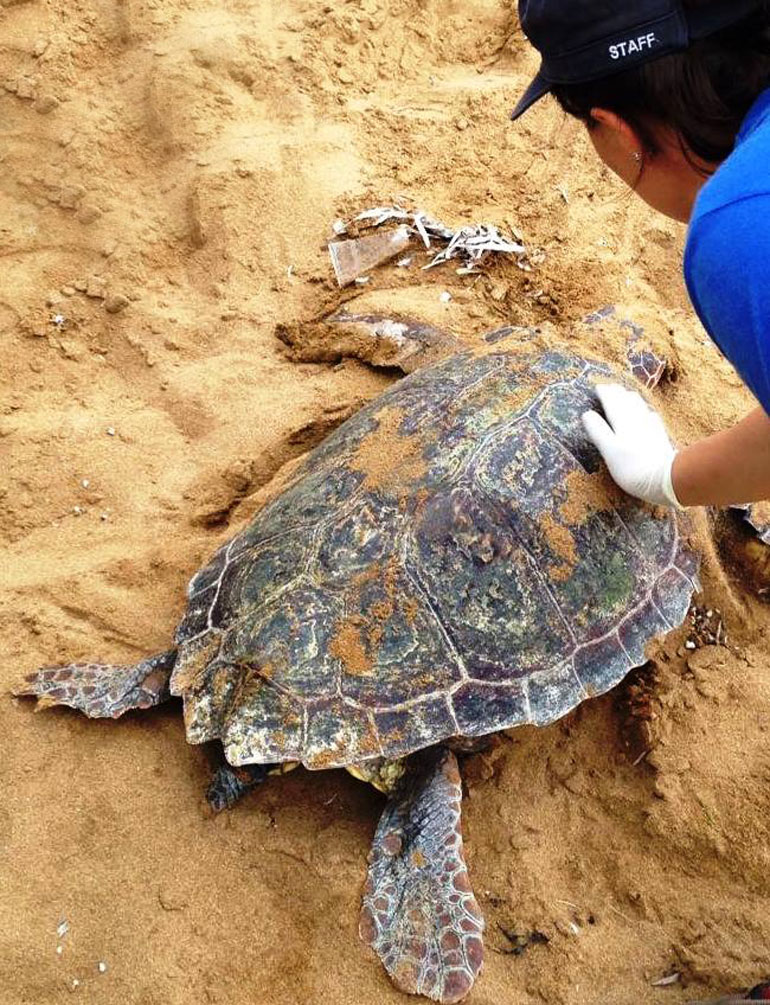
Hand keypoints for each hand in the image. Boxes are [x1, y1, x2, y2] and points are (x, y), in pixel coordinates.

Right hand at [581, 384, 682, 507]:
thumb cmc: (633, 469)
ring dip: (631, 399)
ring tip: (627, 394)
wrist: (665, 480)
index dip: (604, 394)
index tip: (598, 387)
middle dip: (617, 393)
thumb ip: (598, 431)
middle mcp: (637, 421)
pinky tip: (648, 414)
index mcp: (623, 423)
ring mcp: (651, 428)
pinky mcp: (661, 437)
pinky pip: (652, 418)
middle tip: (610, 387)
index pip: (612, 403)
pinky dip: (646, 412)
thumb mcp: (609, 450)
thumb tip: (587, 414)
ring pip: (640, 407)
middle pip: (626, 402)